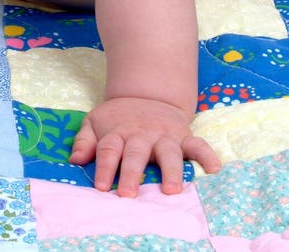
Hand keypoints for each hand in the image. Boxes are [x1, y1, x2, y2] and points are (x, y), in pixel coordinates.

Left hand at [69, 97, 220, 196]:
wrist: (147, 94)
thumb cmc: (118, 118)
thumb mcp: (95, 121)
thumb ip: (84, 140)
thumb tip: (74, 160)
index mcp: (118, 132)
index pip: (108, 150)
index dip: (104, 167)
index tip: (101, 187)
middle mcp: (141, 135)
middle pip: (135, 154)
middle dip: (131, 173)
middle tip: (127, 194)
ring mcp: (164, 135)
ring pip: (168, 153)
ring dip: (170, 170)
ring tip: (171, 189)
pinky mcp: (184, 136)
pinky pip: (198, 145)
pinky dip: (207, 155)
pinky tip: (214, 169)